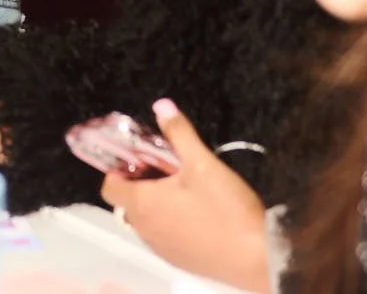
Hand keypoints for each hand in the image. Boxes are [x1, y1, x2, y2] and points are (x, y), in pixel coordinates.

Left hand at [99, 100, 269, 293]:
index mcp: (143, 204)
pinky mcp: (179, 261)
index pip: (110, 187)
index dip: (120, 169)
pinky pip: (164, 237)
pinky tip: (199, 214)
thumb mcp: (203, 164)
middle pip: (128, 203)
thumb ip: (179, 133)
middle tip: (169, 168)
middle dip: (142, 184)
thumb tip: (161, 105)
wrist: (257, 258)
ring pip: (147, 221)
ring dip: (157, 204)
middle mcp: (144, 230)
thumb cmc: (226, 209)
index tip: (143, 157)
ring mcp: (161, 249)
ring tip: (185, 188)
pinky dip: (171, 224)